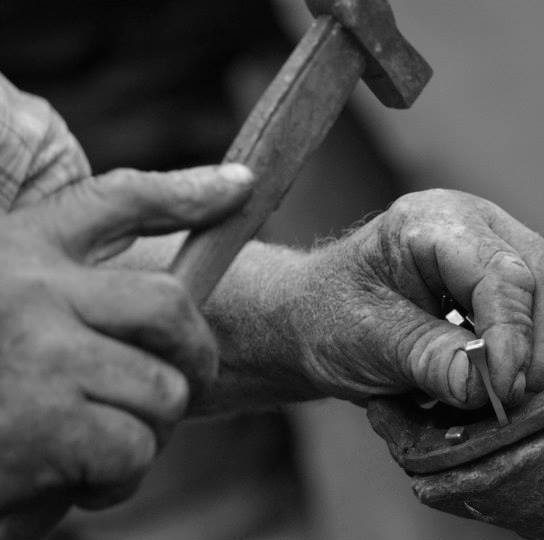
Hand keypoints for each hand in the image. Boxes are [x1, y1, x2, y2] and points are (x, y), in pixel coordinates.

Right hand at [0, 164, 250, 532]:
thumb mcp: (14, 294)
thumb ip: (78, 276)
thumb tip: (200, 214)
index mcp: (23, 253)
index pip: (117, 200)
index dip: (189, 192)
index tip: (245, 186)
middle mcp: (33, 293)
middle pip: (171, 309)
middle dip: (194, 357)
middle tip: (178, 384)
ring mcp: (41, 357)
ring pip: (162, 390)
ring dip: (147, 429)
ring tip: (100, 436)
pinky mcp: (44, 426)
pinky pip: (132, 449)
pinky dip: (117, 476)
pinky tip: (77, 475)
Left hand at [306, 189, 543, 407]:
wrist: (313, 319)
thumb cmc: (330, 319)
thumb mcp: (368, 342)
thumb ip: (430, 360)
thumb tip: (488, 387)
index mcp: (433, 221)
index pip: (502, 273)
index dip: (512, 336)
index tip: (504, 391)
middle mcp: (477, 222)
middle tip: (524, 396)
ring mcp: (500, 245)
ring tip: (523, 393)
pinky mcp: (511, 278)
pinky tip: (524, 376)